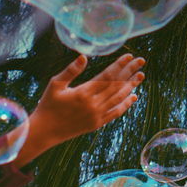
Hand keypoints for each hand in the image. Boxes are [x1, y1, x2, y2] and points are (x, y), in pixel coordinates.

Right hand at [14, 54, 144, 166]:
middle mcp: (93, 105)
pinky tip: (133, 96)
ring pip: (119, 98)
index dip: (119, 65)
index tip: (129, 56)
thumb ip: (71, 71)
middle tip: (141, 61)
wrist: (45, 131)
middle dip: (130, 72)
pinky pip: (116, 113)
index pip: (107, 76)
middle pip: (117, 85)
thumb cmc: (48, 105)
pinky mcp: (97, 124)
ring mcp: (97, 115)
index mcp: (83, 93)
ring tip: (140, 75)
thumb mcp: (55, 84)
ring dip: (131, 86)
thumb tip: (84, 57)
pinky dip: (125, 104)